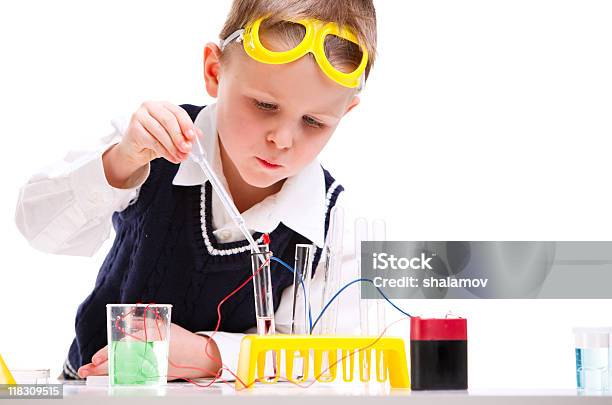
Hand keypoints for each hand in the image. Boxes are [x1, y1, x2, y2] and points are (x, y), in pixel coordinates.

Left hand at [77, 323, 221, 379]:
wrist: (197, 355)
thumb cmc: (179, 338)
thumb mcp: (160, 325)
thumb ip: (141, 324)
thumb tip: (122, 324)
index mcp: (149, 340)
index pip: (121, 347)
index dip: (105, 354)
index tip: (94, 358)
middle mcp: (147, 355)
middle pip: (118, 362)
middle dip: (100, 366)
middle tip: (87, 368)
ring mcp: (149, 367)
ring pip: (122, 371)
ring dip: (106, 372)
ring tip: (93, 372)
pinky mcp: (152, 376)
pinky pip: (132, 377)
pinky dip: (120, 376)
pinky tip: (112, 376)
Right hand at [102, 101, 202, 187]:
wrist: (135, 149)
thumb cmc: (155, 138)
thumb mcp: (173, 135)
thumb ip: (185, 133)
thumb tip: (198, 135)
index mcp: (163, 105)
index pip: (178, 112)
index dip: (187, 124)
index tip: (192, 136)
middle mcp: (150, 106)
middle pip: (168, 120)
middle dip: (179, 136)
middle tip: (187, 149)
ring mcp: (139, 116)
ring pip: (160, 132)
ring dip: (173, 147)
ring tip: (181, 156)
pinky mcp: (133, 129)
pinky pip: (152, 141)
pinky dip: (165, 152)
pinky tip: (172, 157)